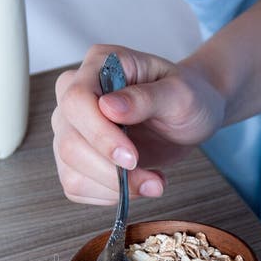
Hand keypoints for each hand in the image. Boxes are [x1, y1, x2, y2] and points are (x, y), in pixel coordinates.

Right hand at [51, 44, 224, 204]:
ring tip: (152, 182)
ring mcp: (71, 128)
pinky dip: (109, 195)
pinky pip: (77, 186)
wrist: (190, 117)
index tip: (131, 157)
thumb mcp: (180, 94)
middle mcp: (75, 94)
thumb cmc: (187, 97)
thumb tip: (109, 107)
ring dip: (114, 188)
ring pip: (71, 170)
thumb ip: (146, 98)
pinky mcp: (76, 157)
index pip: (76, 100)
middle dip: (111, 171)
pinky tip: (136, 183)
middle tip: (152, 180)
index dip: (100, 135)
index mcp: (99, 65)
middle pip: (69, 142)